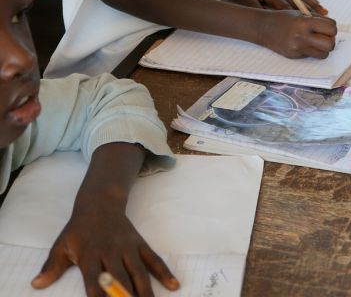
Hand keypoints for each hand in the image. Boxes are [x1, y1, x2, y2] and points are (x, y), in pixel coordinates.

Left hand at [31, 208, 178, 295]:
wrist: (100, 202)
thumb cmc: (79, 229)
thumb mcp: (62, 245)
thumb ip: (52, 267)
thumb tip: (36, 285)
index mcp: (90, 255)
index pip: (94, 283)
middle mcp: (110, 252)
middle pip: (120, 281)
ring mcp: (128, 248)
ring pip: (139, 273)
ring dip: (146, 292)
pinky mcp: (139, 243)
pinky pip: (154, 259)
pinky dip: (164, 272)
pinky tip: (174, 285)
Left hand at [229, 0, 327, 14]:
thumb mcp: (246, 1)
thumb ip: (256, 10)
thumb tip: (267, 18)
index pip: (286, 5)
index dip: (296, 13)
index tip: (306, 22)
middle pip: (298, 1)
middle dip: (310, 11)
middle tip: (323, 20)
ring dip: (313, 5)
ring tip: (325, 13)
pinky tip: (317, 4)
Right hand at [256, 8, 336, 58]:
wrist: (263, 27)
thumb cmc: (283, 18)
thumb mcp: (300, 14)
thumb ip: (316, 20)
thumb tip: (332, 29)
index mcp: (304, 23)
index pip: (331, 28)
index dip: (332, 27)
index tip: (327, 26)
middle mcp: (301, 37)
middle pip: (330, 44)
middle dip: (331, 40)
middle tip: (325, 36)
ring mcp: (297, 48)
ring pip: (323, 54)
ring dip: (324, 49)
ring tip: (317, 41)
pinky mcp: (294, 56)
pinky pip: (311, 55)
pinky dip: (312, 50)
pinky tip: (304, 43)